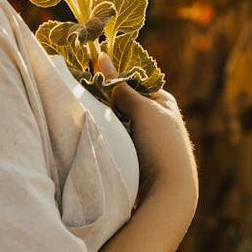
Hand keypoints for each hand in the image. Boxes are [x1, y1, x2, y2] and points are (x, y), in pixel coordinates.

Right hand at [98, 53, 197, 212]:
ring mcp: (147, 140)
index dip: (113, 78)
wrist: (168, 193)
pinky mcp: (138, 159)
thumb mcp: (142, 109)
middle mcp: (158, 119)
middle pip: (124, 102)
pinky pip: (118, 141)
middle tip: (82, 93)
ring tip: (84, 113)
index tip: (89, 74)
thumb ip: (120, 86)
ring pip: (118, 123)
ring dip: (105, 120)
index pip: (133, 82)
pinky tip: (93, 135)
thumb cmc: (161, 145)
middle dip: (106, 101)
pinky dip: (107, 137)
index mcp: (164, 102)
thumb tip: (102, 57)